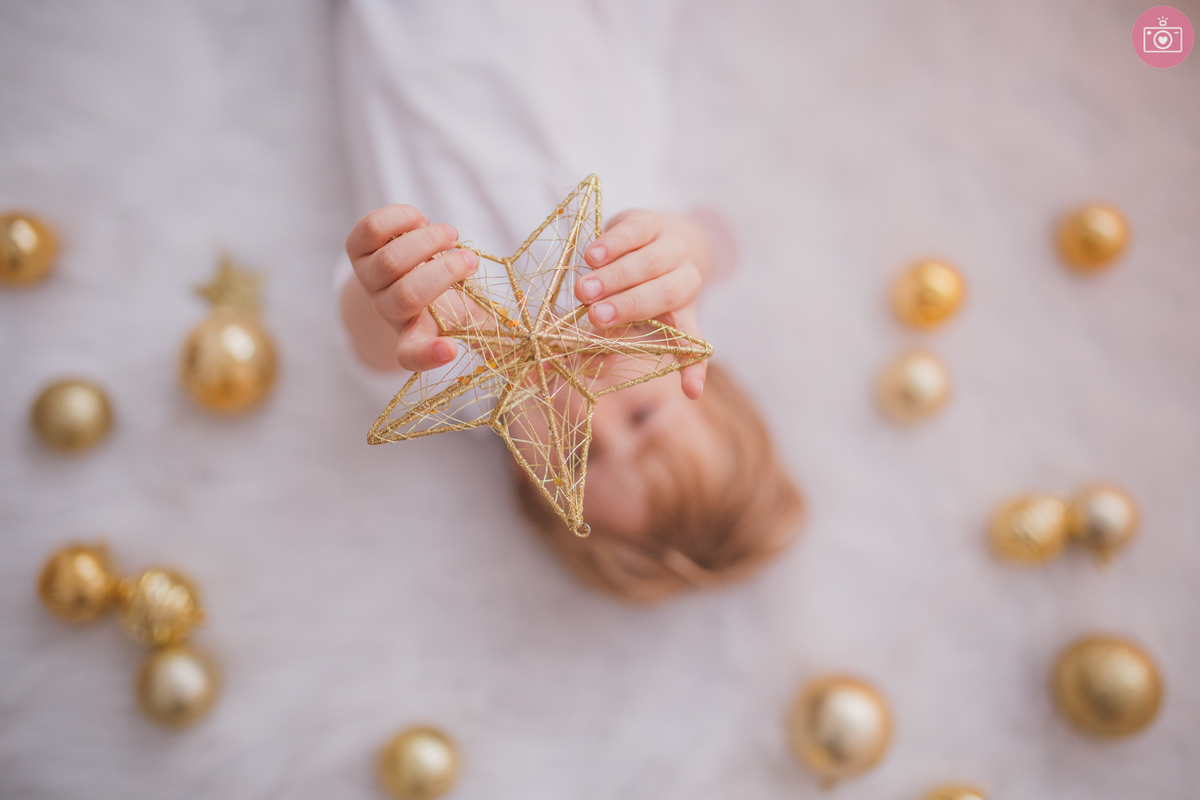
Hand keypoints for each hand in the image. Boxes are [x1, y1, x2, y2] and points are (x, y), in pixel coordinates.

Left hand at [344, 205, 478, 371]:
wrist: (399, 270)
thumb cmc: (443, 299)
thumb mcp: (467, 318)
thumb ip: (491, 333)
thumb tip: (536, 359)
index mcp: (415, 335)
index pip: (413, 355)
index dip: (429, 355)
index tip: (450, 350)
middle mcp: (387, 310)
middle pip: (407, 296)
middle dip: (442, 274)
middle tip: (469, 260)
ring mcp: (368, 278)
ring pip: (390, 261)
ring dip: (427, 243)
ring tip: (449, 235)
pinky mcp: (357, 248)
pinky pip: (374, 230)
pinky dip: (402, 219)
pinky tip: (420, 221)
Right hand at [575, 210, 708, 398]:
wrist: (645, 237)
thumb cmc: (631, 290)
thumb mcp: (625, 321)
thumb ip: (611, 342)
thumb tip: (591, 366)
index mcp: (683, 313)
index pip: (692, 343)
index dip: (692, 369)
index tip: (690, 392)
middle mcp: (684, 280)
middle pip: (662, 294)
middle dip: (627, 306)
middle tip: (595, 316)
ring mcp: (671, 248)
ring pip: (648, 263)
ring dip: (615, 277)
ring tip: (584, 290)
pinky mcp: (651, 222)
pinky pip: (635, 232)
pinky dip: (613, 244)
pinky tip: (591, 255)